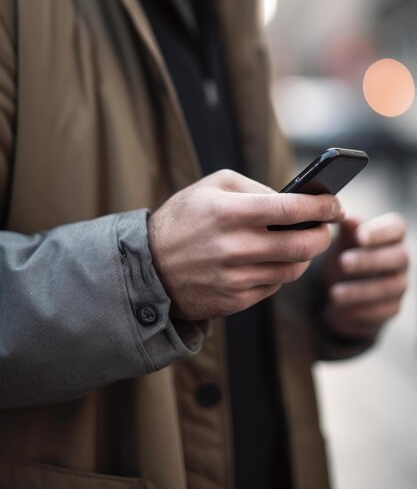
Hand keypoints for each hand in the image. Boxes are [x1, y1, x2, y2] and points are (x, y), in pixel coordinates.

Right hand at [148, 169, 342, 319]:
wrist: (149, 266)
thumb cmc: (183, 218)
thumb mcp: (211, 186)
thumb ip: (253, 187)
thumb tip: (291, 200)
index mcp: (230, 213)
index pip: (292, 209)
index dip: (322, 206)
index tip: (334, 204)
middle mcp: (235, 248)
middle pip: (302, 245)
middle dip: (322, 235)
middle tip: (324, 227)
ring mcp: (235, 278)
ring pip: (293, 270)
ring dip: (304, 256)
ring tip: (299, 243)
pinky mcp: (234, 301)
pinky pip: (273, 287)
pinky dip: (280, 273)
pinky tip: (271, 261)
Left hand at [323, 213, 408, 339]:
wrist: (342, 287)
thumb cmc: (346, 253)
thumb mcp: (342, 240)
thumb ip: (346, 228)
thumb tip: (344, 215)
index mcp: (390, 236)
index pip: (397, 228)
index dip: (381, 232)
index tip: (359, 235)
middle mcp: (400, 259)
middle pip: (399, 257)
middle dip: (371, 260)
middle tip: (343, 262)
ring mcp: (399, 285)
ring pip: (390, 287)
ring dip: (361, 291)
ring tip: (333, 293)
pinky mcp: (391, 308)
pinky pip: (382, 312)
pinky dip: (360, 311)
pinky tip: (339, 309)